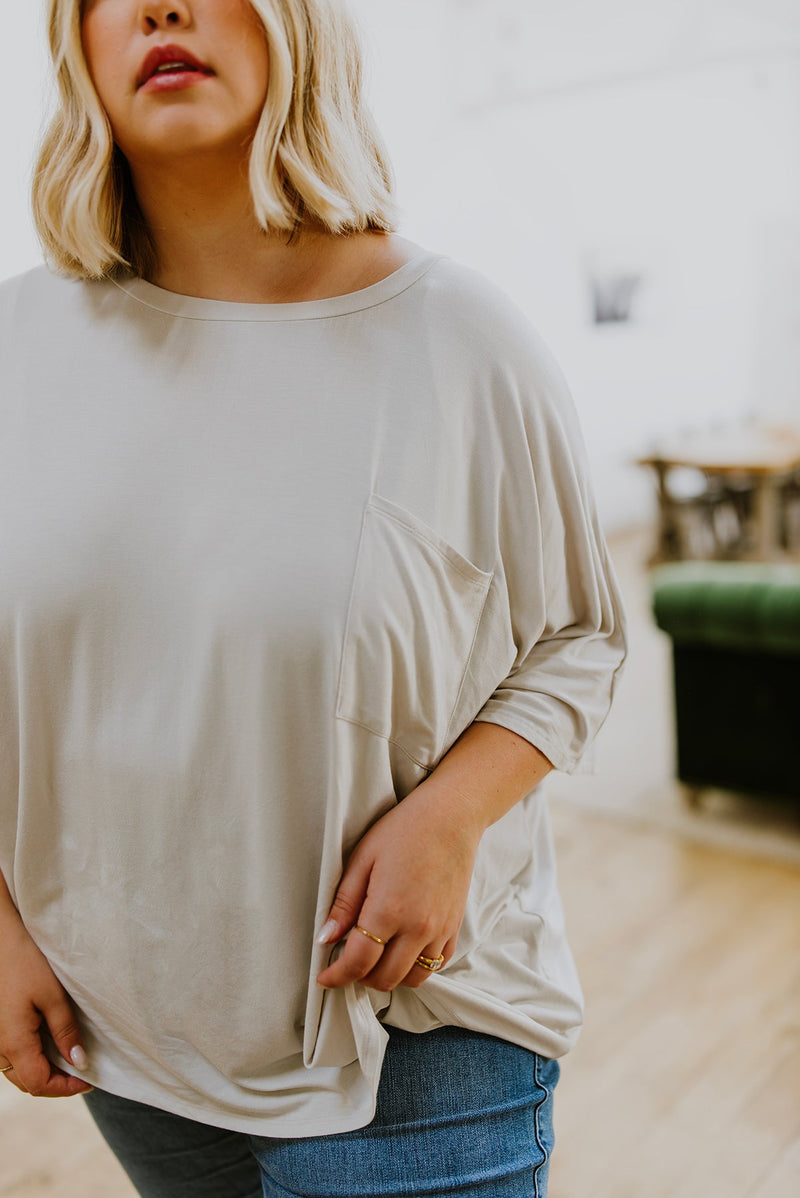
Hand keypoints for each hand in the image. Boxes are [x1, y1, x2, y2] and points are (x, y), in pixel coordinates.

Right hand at [0, 914, 91, 1097]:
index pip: (38, 1084)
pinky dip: (32, 1056)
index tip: (91, 1078)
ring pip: (18, 1070)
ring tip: (71, 1055)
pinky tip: (51, 1041)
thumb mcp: (53, 995)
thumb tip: (78, 1062)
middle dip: (56, 1082)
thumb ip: (65, 1031)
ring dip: (43, 1069)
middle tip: (84, 1069)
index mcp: (12, 1043)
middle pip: (27, 1082)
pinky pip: (11, 1054)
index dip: (66, 1088)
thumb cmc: (25, 961)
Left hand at [315, 782, 482, 991]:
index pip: (358, 962)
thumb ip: (344, 903)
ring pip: (413, 978)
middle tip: (346, 963)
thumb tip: (325, 937)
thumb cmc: (405, 829)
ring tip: (375, 958)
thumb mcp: (363, 859)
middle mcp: (417, 927)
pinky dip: (417, 967)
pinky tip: (403, 950)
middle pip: (384, 978)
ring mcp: (440, 930)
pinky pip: (437, 964)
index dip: (337, 975)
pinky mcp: (455, 926)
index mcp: (389, 910)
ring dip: (389, 976)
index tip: (324, 977)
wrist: (452, 816)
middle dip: (359, 978)